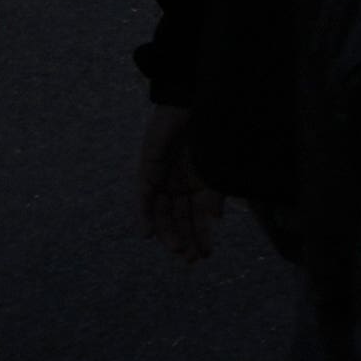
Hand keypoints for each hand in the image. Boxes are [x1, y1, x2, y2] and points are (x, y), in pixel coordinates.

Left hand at [140, 107, 219, 262]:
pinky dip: (145, 216)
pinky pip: (144, 198)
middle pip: (180, 218)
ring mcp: (163, 179)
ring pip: (162, 213)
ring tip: (174, 248)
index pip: (200, 216)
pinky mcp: (147, 170)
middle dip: (185, 239)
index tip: (205, 255)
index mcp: (201, 183)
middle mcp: (181, 184)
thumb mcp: (217, 165)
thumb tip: (217, 219)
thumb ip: (216, 192)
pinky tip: (148, 234)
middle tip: (188, 259)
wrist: (190, 101)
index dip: (202, 235)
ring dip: (168, 232)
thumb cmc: (209, 130)